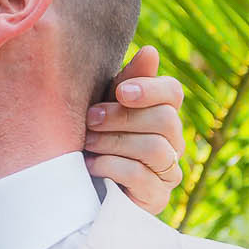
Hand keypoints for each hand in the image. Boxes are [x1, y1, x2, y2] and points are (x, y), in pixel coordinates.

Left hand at [85, 46, 186, 214]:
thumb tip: (151, 51)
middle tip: (89, 120)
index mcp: (161, 111)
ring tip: (87, 143)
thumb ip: (127, 81)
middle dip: (121, 118)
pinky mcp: (157, 197)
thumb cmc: (91, 135)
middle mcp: (173, 140)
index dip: (151, 89)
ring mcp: (168, 171)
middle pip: (166, 120)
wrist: (76, 183)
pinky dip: (110, 166)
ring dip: (113, 142)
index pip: (173, 92)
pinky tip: (90, 165)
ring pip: (155, 148)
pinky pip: (141, 175)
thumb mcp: (103, 104)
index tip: (121, 91)